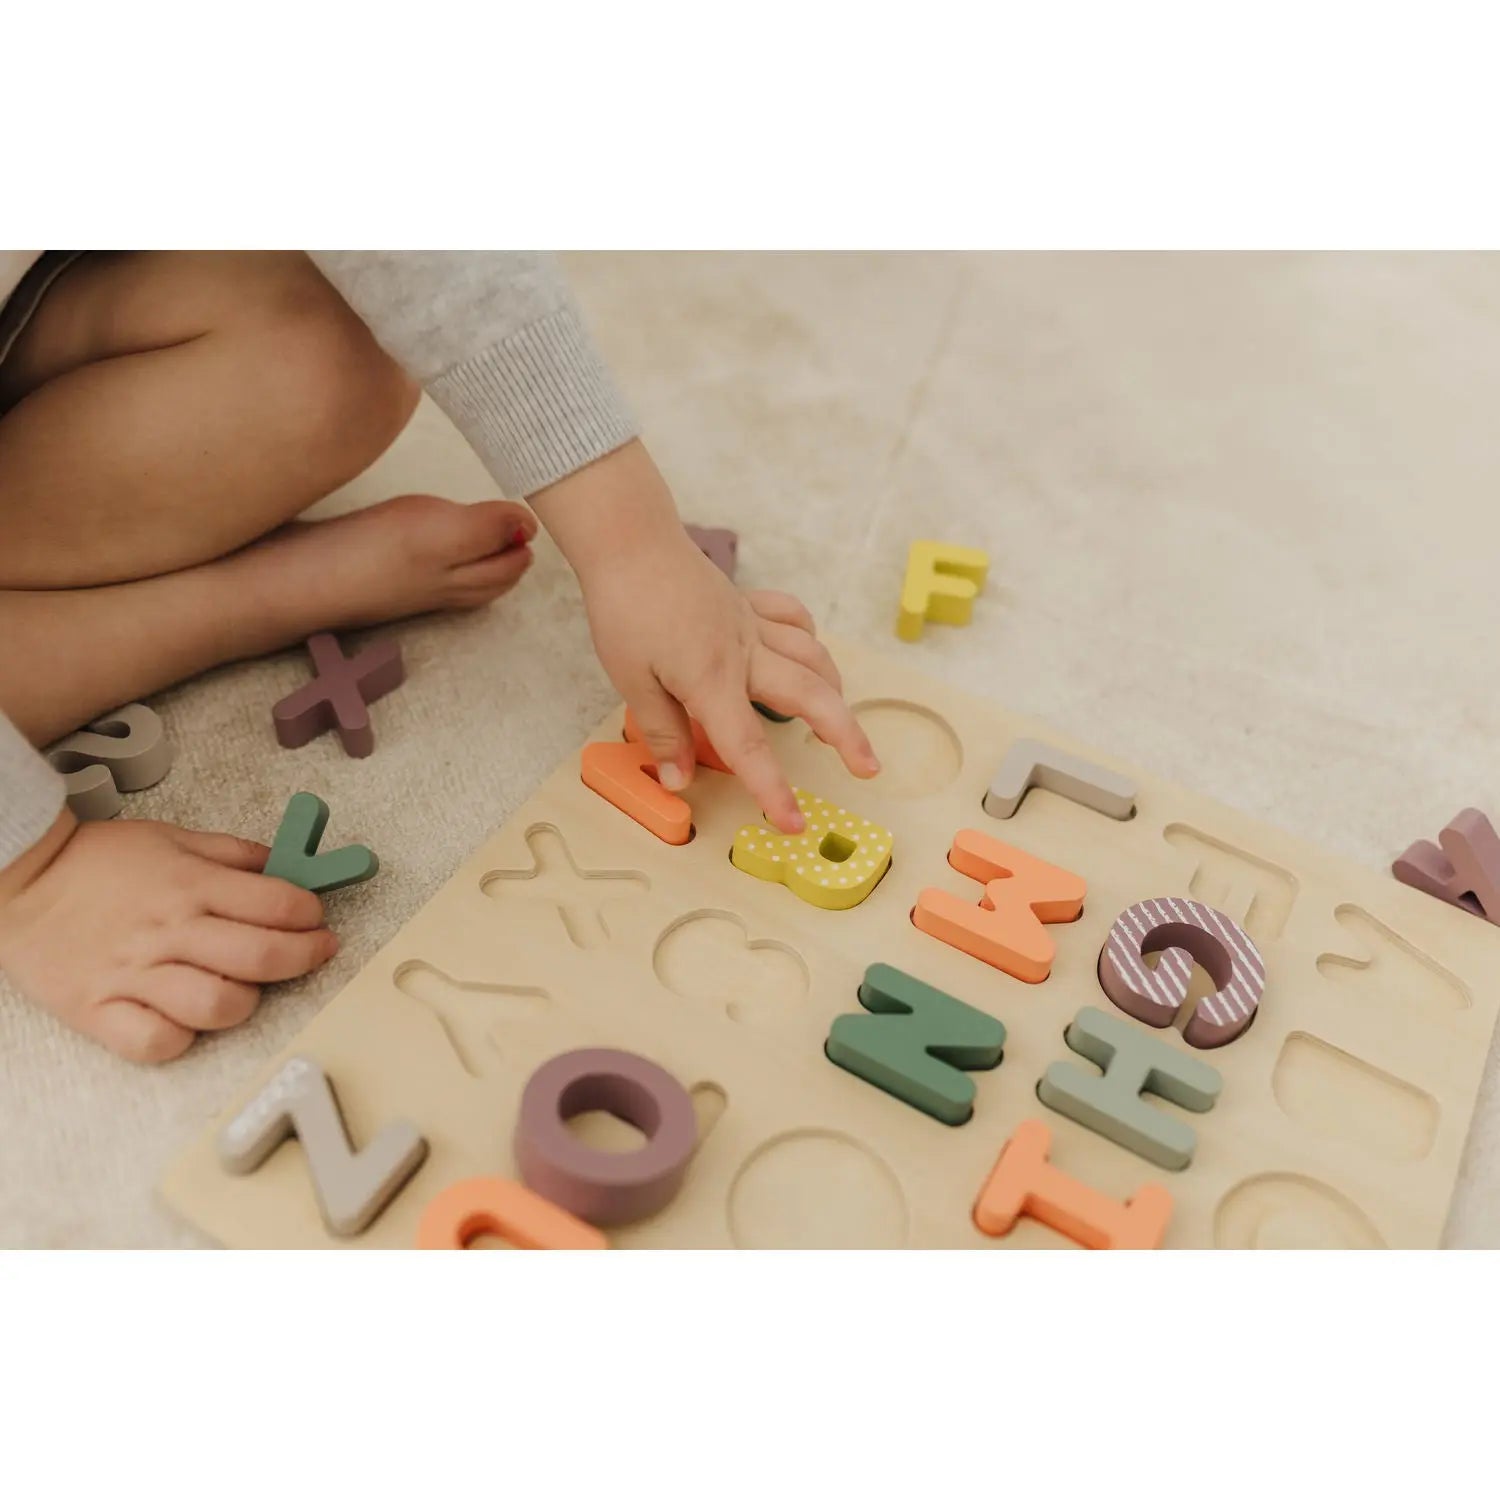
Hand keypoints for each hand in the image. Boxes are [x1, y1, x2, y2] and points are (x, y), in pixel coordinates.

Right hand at [0, 811, 338, 1062]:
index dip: (311, 915)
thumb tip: (286, 866)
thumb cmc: (97, 862)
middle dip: (305, 957)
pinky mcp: (98, 1011)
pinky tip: (188, 1020)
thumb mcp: (173, 839)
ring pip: (217, 1006)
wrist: (19, 881)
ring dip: (246, 1002)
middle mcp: (168, 931)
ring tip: (247, 990)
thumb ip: (233, 854)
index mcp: (190, 885)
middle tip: (316, 952)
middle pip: (261, 957)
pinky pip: (155, 1042)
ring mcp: (133, 975)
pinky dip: (181, 1037)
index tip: (318, 920)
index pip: (277, 904)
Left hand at [530, 441, 879, 832]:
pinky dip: (808, 639)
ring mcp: (752, 624)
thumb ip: (662, 732)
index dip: (773, 790)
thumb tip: (679, 780)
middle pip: (811, 696)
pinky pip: (793, 619)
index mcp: (713, 680)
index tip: (794, 824)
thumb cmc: (625, 609)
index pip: (749, 747)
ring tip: (841, 718)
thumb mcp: (631, 680)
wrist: (631, 543)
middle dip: (846, 734)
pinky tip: (807, 654)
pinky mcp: (748, 604)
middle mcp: (745, 653)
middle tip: (868, 767)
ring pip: (812, 656)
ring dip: (835, 689)